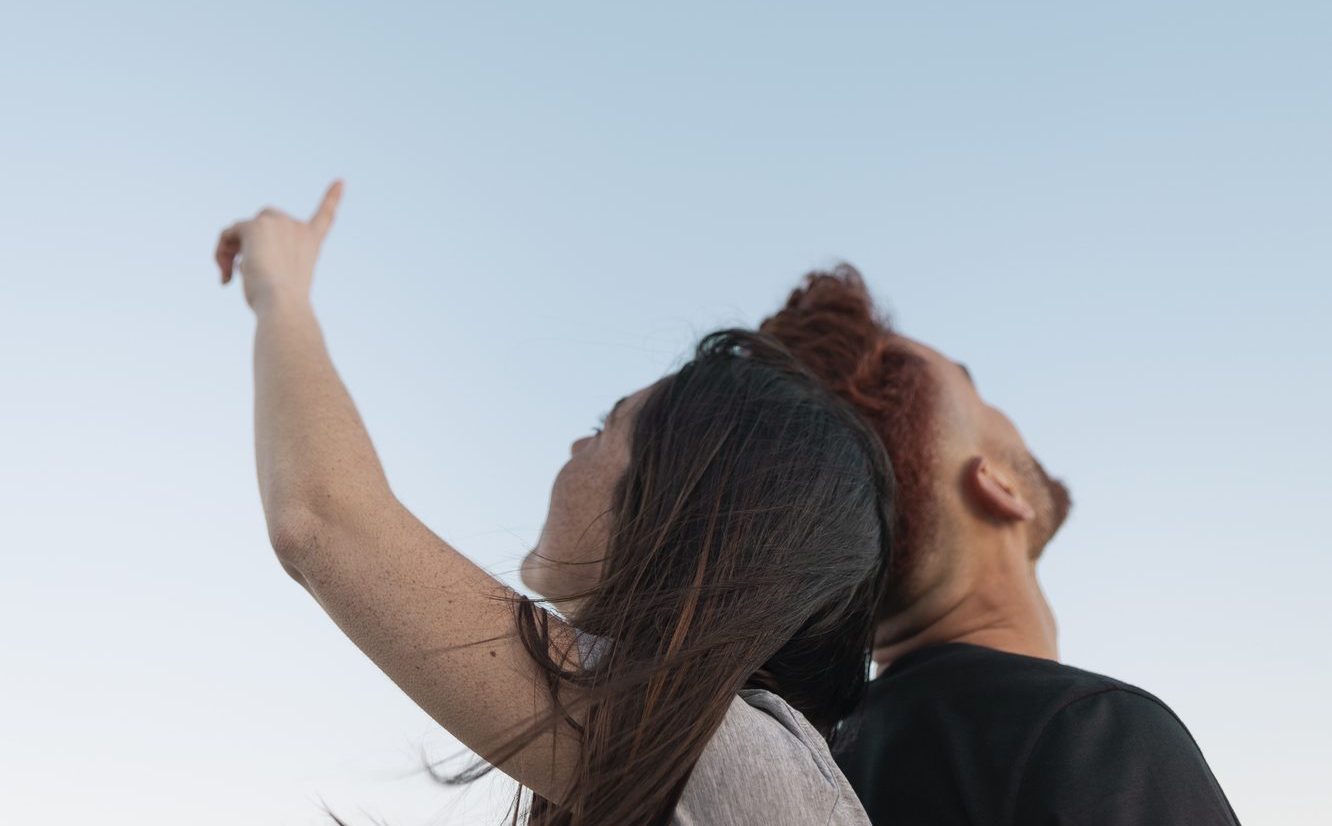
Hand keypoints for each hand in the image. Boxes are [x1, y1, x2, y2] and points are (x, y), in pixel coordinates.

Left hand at [215, 180, 342, 311]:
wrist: (283, 304)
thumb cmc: (282, 306)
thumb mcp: (280, 285)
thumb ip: (267, 266)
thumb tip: (237, 261)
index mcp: (311, 243)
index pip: (324, 217)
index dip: (332, 198)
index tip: (340, 181)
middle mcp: (298, 228)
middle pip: (264, 221)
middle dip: (248, 241)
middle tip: (235, 270)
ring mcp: (278, 223)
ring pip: (243, 228)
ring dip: (230, 249)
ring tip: (228, 274)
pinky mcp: (256, 225)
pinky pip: (229, 232)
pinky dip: (221, 252)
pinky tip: (227, 274)